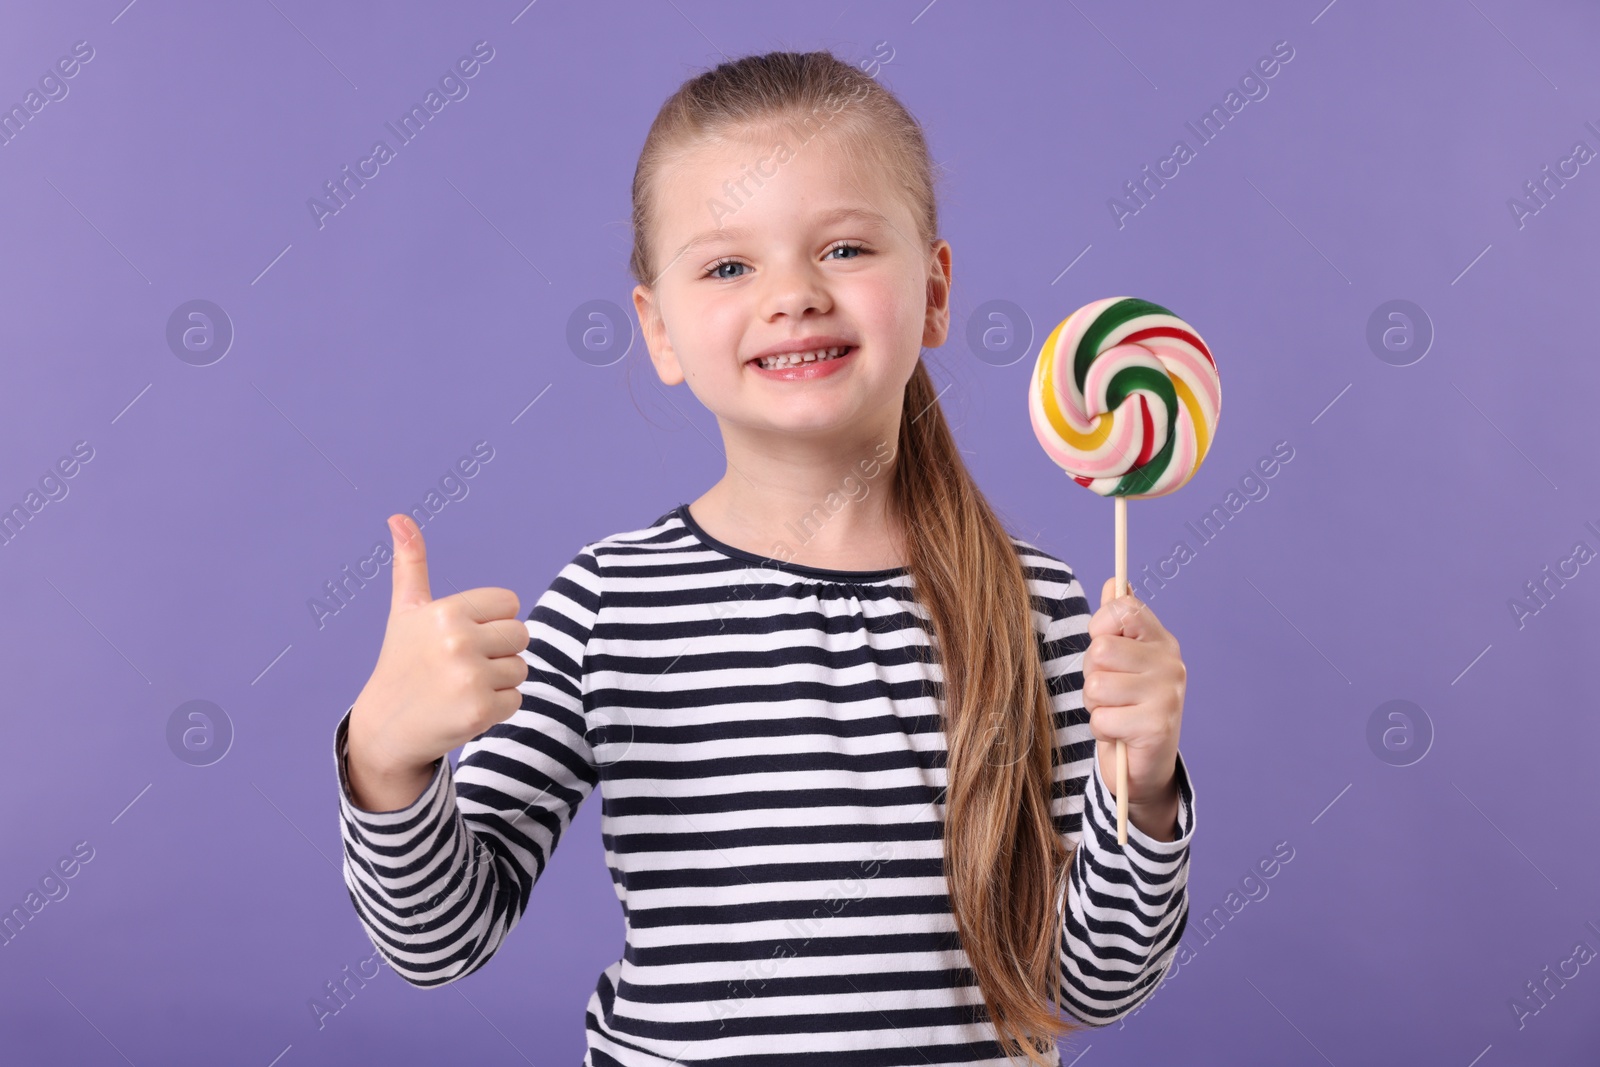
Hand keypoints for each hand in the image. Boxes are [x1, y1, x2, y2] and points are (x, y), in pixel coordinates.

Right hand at [346, 515, 530, 801]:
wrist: (385, 728)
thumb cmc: (402, 663)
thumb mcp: (406, 611)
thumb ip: (411, 563)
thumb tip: (399, 516)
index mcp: (446, 611)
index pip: (510, 604)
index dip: (490, 622)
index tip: (460, 638)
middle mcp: (458, 641)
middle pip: (520, 635)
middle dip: (498, 651)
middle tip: (462, 666)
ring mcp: (470, 677)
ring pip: (521, 668)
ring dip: (498, 681)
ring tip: (461, 687)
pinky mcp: (481, 711)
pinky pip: (518, 700)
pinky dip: (497, 708)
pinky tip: (465, 708)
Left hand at [1082, 578, 1185, 840]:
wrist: (1143, 766)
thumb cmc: (1125, 707)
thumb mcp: (1118, 661)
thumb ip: (1116, 622)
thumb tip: (1116, 582)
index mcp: (1161, 641)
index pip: (1123, 609)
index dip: (1100, 627)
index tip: (1104, 652)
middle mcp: (1170, 664)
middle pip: (1102, 649)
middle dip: (1092, 674)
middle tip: (1109, 693)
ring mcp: (1167, 695)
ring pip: (1098, 684)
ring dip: (1095, 704)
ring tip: (1114, 713)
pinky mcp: (1157, 727)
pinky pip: (1103, 718)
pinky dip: (1102, 729)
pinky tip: (1120, 735)